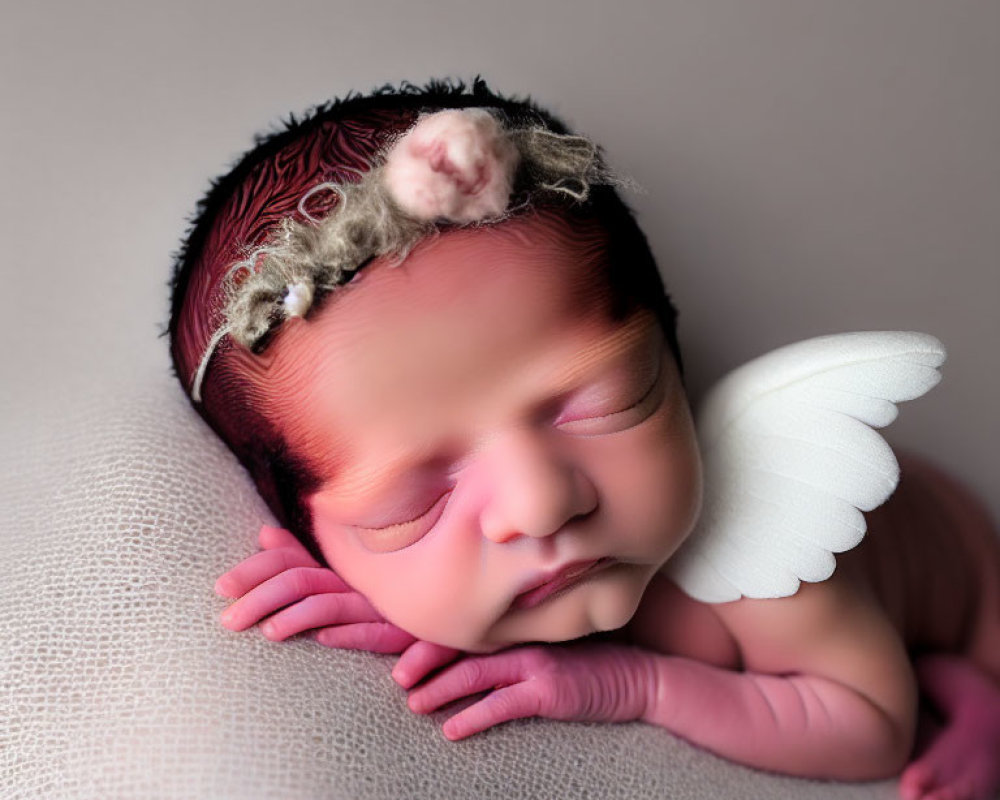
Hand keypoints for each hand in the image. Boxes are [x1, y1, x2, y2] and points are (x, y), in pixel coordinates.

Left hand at [215, 525, 415, 652]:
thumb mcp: (342, 574)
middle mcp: (352, 579)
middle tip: (226, 620)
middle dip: (260, 596)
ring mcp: (375, 603)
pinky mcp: (400, 628)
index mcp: (337, 567)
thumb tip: (264, 531)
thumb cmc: (388, 593)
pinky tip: (324, 638)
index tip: (221, 586)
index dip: (254, 570)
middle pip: (300, 578)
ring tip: (268, 632)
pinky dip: (348, 633)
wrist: (444, 600)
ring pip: (329, 604)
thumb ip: (302, 556)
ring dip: (297, 616)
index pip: (289, 560)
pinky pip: (373, 631)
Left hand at [404, 642, 653, 739]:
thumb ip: (507, 647)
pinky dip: (474, 717)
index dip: (423, 630)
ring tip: (414, 703)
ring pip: (474, 671)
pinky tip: (452, 731)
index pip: (458, 622)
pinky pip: (504, 704)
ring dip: (440, 689)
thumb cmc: (587, 665)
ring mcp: (534, 661)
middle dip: (419, 656)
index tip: (391, 641)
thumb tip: (466, 660)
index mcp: (512, 625)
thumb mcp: (542, 649)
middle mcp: (518, 637)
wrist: (638, 676)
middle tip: (393, 674)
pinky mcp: (549, 690)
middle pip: (456, 642)